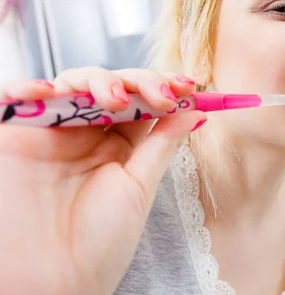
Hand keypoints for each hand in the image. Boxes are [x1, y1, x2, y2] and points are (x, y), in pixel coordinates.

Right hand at [0, 68, 205, 294]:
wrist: (53, 282)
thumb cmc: (99, 244)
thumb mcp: (139, 188)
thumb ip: (162, 144)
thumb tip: (195, 111)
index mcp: (117, 147)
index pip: (140, 103)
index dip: (163, 88)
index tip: (189, 86)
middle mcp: (85, 136)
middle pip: (111, 87)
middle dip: (139, 81)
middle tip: (162, 96)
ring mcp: (51, 134)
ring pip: (73, 84)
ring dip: (98, 80)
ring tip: (117, 99)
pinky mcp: (15, 137)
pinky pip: (16, 99)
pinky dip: (28, 87)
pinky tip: (50, 89)